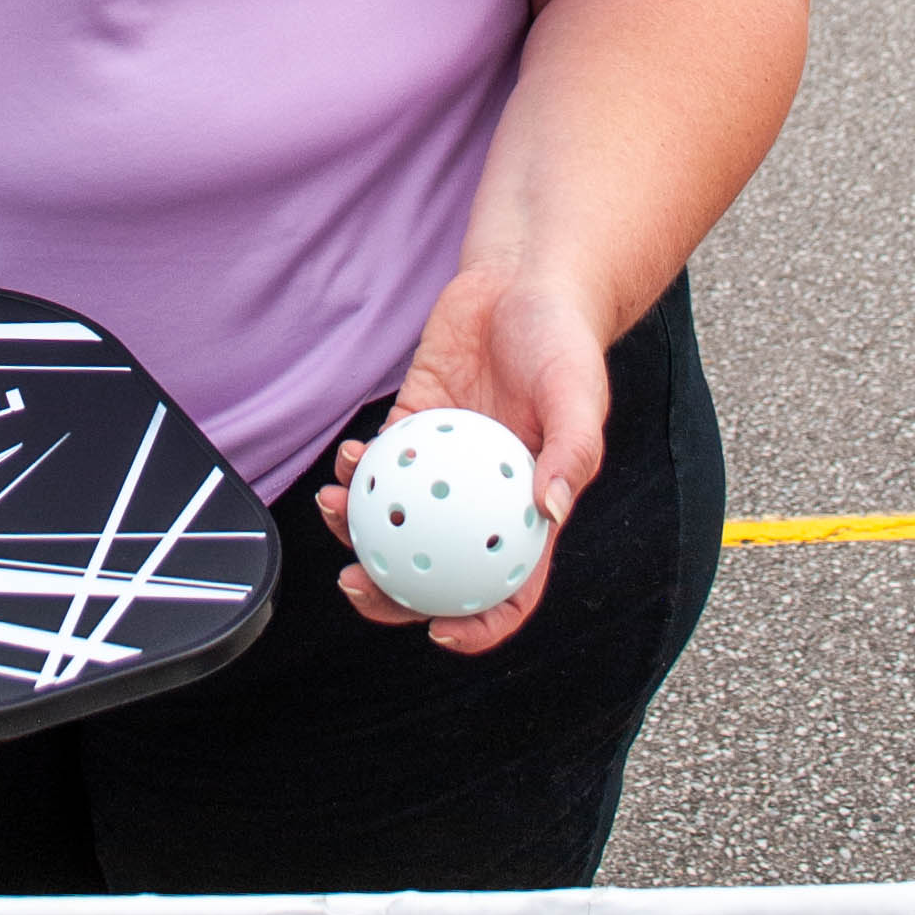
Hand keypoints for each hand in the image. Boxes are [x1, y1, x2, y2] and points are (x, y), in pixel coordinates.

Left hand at [314, 270, 610, 654]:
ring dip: (359, 530)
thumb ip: (571, 453)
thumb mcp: (580, 395)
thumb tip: (551, 511)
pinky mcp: (413, 425)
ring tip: (335, 511)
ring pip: (397, 521)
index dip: (478, 626)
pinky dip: (358, 470)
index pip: (508, 589)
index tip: (439, 633)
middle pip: (436, 570)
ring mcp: (443, 467)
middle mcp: (480, 499)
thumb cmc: (564, 342)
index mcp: (527, 512)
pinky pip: (380, 463)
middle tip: (356, 585)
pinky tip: (347, 461)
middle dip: (391, 593)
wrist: (523, 281)